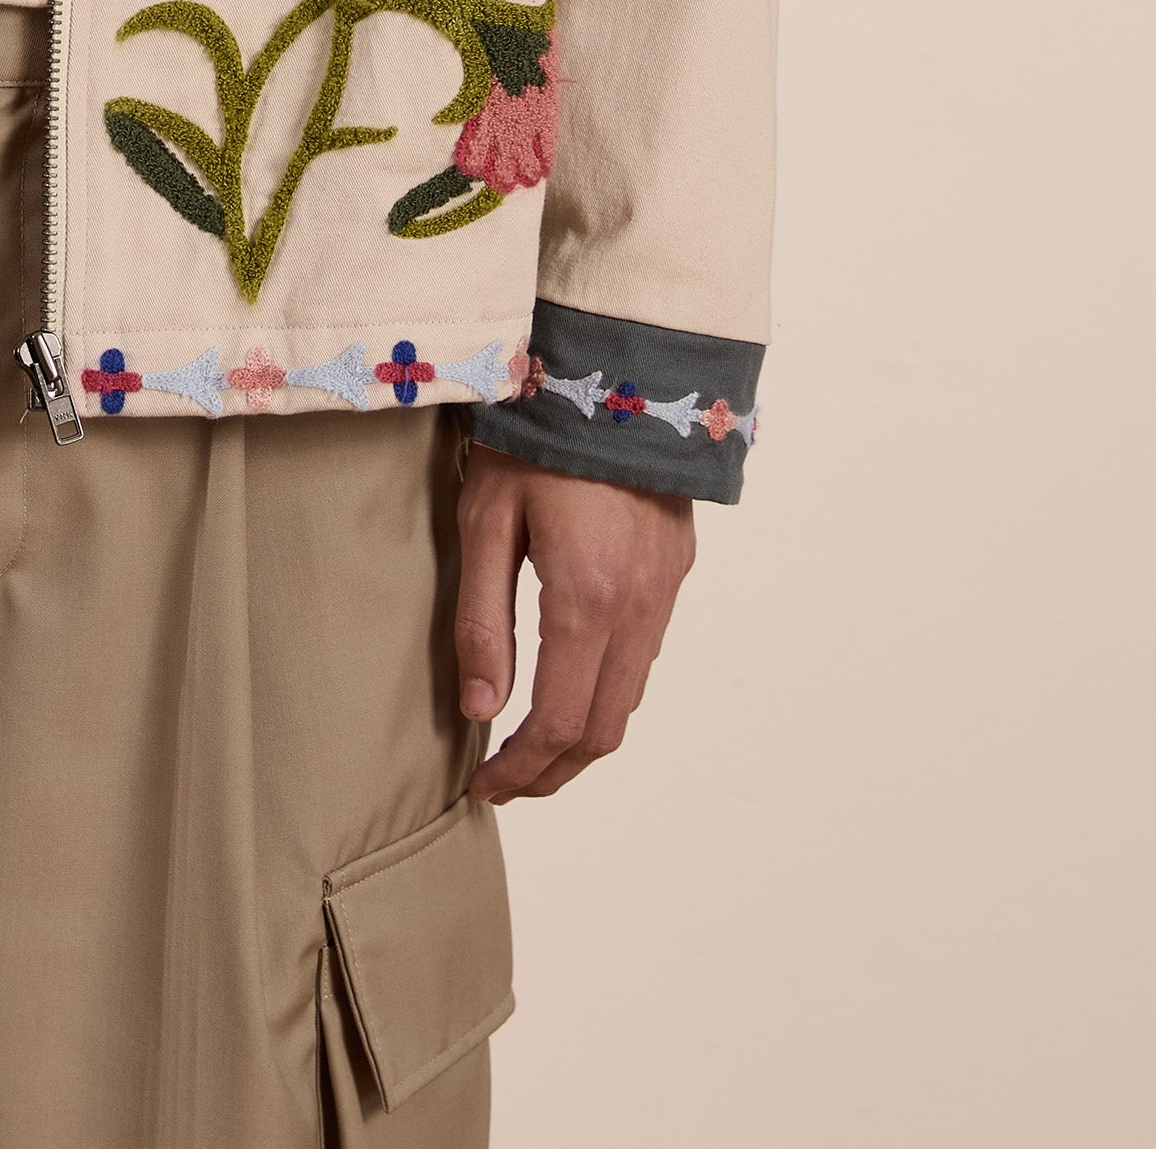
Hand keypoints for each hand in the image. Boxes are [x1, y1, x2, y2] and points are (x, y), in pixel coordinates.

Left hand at [455, 448, 693, 804]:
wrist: (615, 371)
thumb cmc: (534, 438)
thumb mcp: (485, 520)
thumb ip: (482, 620)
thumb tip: (481, 710)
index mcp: (587, 600)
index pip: (557, 723)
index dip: (520, 770)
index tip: (483, 786)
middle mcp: (637, 608)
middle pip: (603, 730)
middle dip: (553, 771)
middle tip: (504, 783)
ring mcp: (664, 591)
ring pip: (629, 698)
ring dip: (581, 736)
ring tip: (528, 744)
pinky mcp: (674, 570)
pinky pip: (644, 655)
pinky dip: (606, 691)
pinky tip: (568, 681)